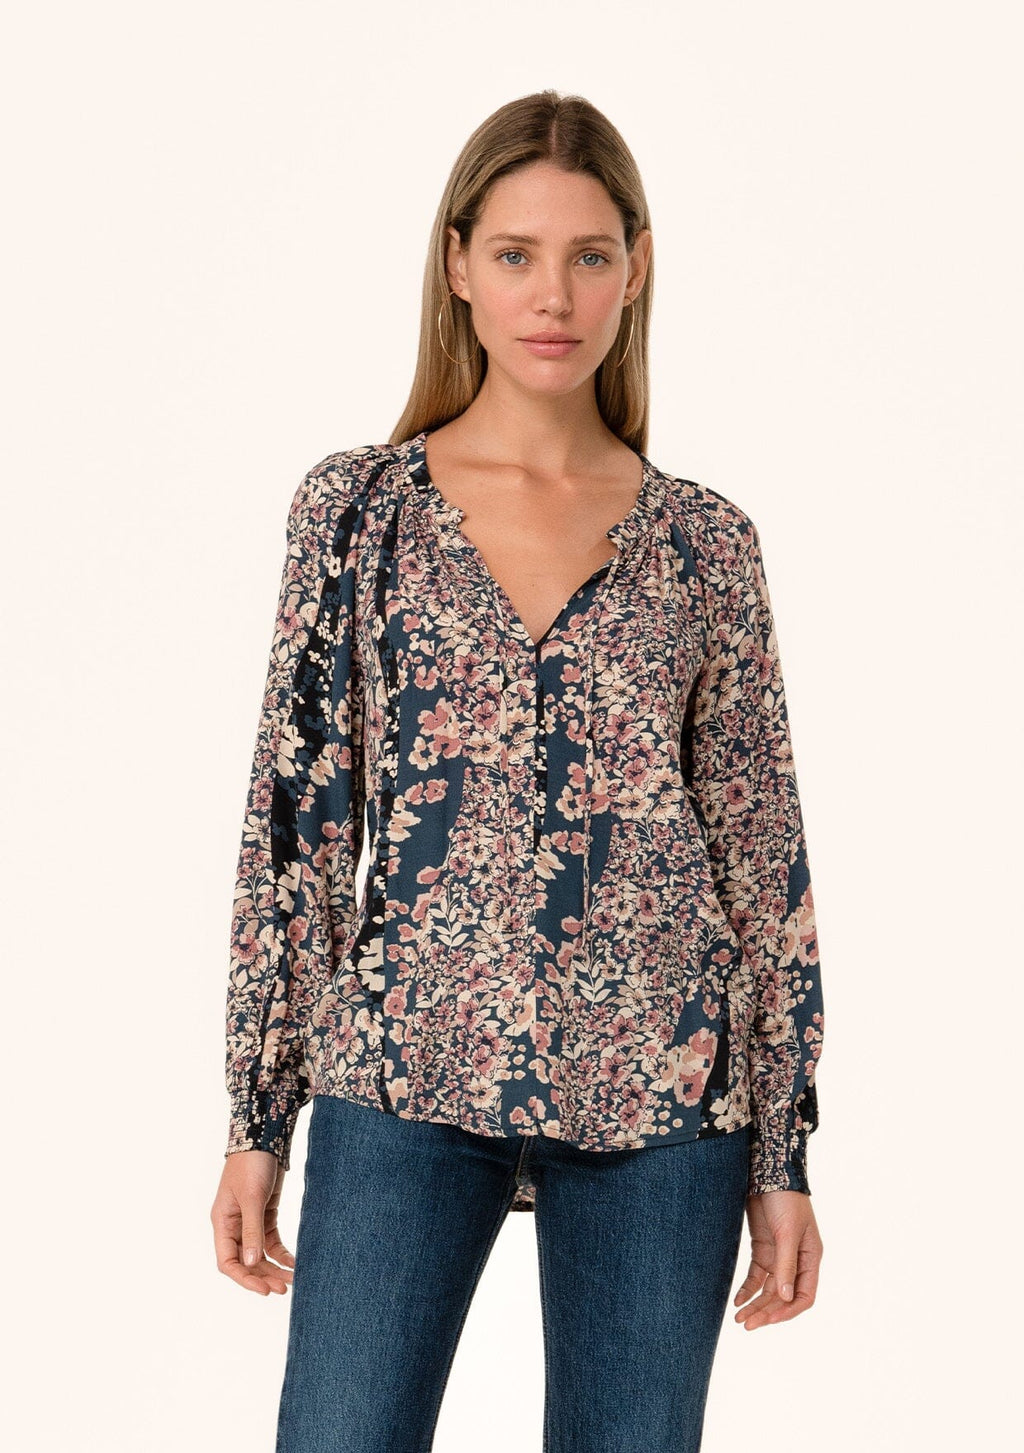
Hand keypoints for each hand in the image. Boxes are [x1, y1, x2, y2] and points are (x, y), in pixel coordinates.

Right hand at [211, 1149, 294, 1295]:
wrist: (265, 1137)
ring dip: (274, 1268)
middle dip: (264, 1276)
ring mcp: (249, 1220)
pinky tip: (294, 1262)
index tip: (264, 1289)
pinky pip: (271, 1241)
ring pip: (259, 1254)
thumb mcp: (252, 1198)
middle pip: (246, 1261)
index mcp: (222, 1222)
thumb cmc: (251, 1164)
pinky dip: (281, 1253)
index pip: (228, 1262)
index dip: (244, 1278)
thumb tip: (251, 1263)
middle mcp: (233, 1225)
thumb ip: (252, 1230)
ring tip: (292, 1280)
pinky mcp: (265, 1213)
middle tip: (284, 1288)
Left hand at [732, 1189, 821, 1329]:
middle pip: (782, 1296)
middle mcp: (796, 1261)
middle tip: (746, 1324)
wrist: (769, 1171)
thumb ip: (786, 1265)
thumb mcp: (787, 1233)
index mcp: (810, 1258)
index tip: (767, 1320)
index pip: (803, 1296)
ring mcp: (778, 1255)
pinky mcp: (763, 1247)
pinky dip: (748, 1288)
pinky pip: (756, 1275)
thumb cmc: (786, 1199)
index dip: (787, 1312)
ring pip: (768, 1289)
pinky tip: (737, 1300)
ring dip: (756, 1303)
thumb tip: (785, 1298)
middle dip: (766, 1311)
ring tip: (739, 1318)